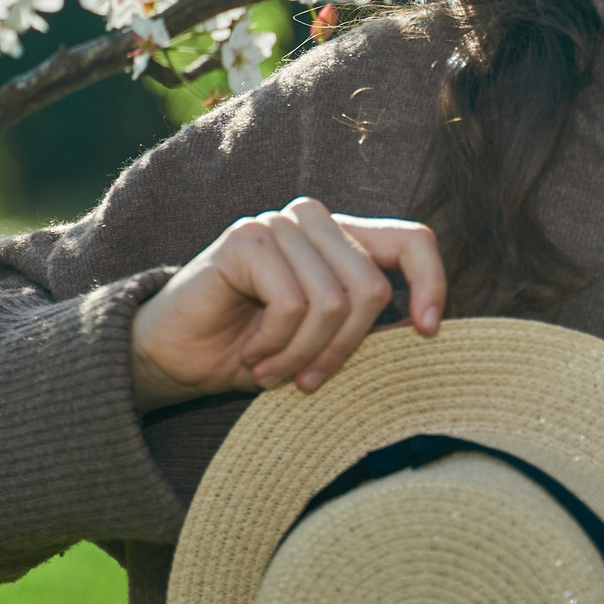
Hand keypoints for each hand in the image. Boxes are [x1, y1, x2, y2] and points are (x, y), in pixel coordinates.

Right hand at [128, 197, 445, 412]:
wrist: (172, 358)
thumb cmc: (251, 352)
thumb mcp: (323, 343)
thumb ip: (369, 327)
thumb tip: (428, 328)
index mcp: (342, 238)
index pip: (413, 240)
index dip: (431, 283)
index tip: (426, 331)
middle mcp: (313, 220)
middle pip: (370, 286)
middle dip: (343, 349)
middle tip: (311, 382)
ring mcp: (278, 223)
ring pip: (331, 300)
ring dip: (302, 355)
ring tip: (274, 373)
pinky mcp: (246, 238)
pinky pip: (290, 303)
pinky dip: (276, 346)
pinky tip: (252, 357)